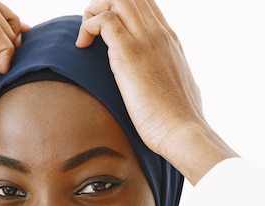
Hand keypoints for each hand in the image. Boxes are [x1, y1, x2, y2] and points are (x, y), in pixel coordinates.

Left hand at [76, 0, 236, 182]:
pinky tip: (81, 47)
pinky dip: (88, 26)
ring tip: (85, 39)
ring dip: (93, 12)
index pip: (144, 3)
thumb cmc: (180, 120)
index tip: (105, 33)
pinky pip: (104, 20)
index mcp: (169, 39)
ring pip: (115, 0)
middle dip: (103, 6)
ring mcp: (145, 41)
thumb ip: (170, 74)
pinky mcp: (129, 54)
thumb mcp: (180, 86)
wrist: (183, 132)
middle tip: (91, 33)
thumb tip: (167, 80)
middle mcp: (158, 33)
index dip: (120, 9)